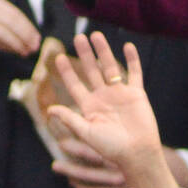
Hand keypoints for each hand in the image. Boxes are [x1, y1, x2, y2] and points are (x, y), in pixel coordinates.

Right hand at [0, 0, 40, 60]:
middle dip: (26, 34)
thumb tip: (21, 30)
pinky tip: (14, 52)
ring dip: (18, 43)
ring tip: (27, 51)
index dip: (27, 25)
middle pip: (11, 20)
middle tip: (35, 46)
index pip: (12, 11)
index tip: (36, 37)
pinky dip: (6, 47)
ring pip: (3, 31)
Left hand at [49, 32, 181, 187]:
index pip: (75, 85)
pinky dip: (132, 60)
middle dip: (85, 55)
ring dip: (104, 51)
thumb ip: (70, 119)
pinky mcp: (136, 93)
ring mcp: (120, 94)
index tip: (58, 58)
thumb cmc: (111, 147)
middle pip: (91, 71)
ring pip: (110, 67)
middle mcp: (103, 98)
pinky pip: (134, 73)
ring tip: (96, 35)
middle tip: (78, 38)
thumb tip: (50, 109)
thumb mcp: (87, 132)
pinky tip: (127, 46)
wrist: (137, 152)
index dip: (67, 72)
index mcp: (89, 107)